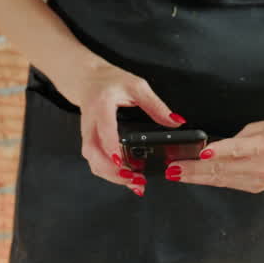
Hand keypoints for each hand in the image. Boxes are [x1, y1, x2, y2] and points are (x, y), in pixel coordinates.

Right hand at [55, 60, 184, 195]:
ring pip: (92, 160)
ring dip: (111, 176)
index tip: (121, 161)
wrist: (87, 80)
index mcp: (102, 105)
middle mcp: (90, 122)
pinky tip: (126, 179)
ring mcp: (87, 133)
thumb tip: (176, 122)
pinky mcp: (89, 142)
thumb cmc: (111, 81)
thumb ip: (157, 106)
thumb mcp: (137, 87)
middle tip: (134, 179)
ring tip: (135, 183)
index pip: (104, 128)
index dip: (111, 146)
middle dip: (111, 170)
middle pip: (93, 152)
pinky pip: (95, 161)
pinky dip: (109, 174)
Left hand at [170, 115, 263, 193]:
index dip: (214, 153)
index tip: (197, 154)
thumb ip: (237, 138)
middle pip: (221, 169)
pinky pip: (231, 184)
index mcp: (262, 147)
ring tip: (178, 175)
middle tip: (173, 170)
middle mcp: (260, 166)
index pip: (232, 150)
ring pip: (222, 180)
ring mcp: (260, 179)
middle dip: (194, 170)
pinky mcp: (260, 187)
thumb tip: (214, 147)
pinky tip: (199, 177)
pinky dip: (214, 180)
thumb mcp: (261, 127)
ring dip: (198, 177)